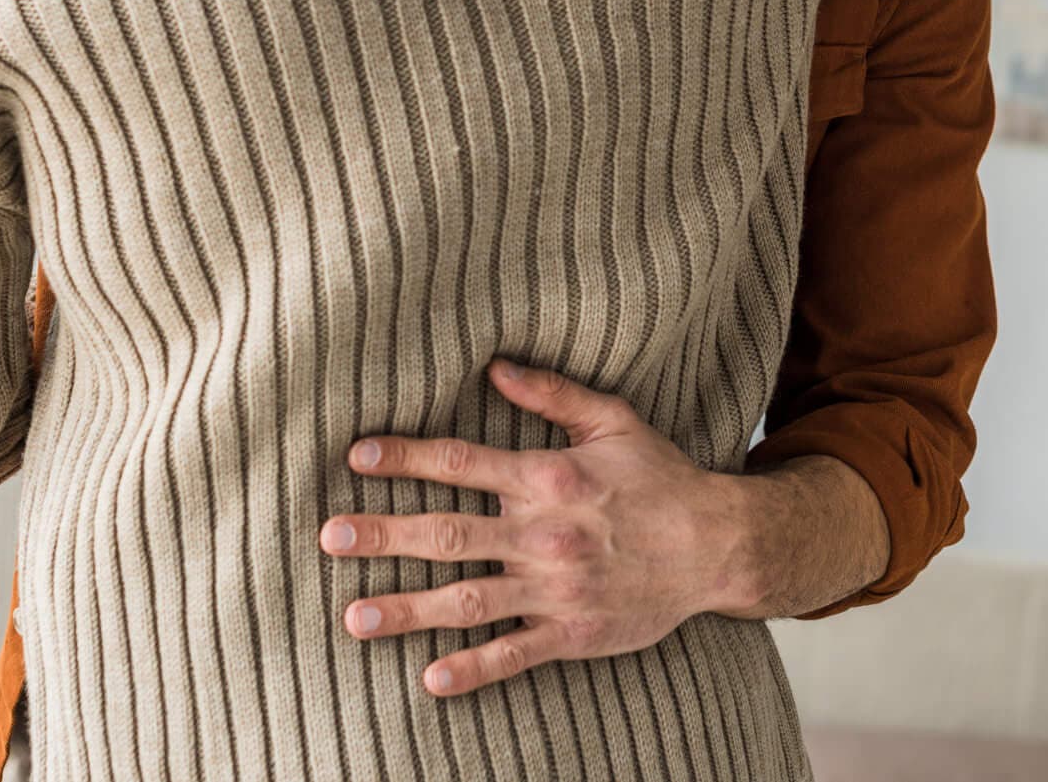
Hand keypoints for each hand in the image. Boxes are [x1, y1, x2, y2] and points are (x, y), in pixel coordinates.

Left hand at [318, 358, 751, 697]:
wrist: (717, 544)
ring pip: (469, 599)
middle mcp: (544, 533)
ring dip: (408, 609)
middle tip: (329, 537)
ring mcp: (556, 587)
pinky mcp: (572, 632)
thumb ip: (551, 394)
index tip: (358, 458)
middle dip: (384, 535)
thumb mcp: (613, 420)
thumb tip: (494, 367)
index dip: (407, 458)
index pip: (462, 463)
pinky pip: (514, 654)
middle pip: (449, 534)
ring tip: (354, 616)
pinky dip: (473, 668)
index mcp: (548, 477)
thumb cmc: (661, 479)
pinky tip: (430, 679)